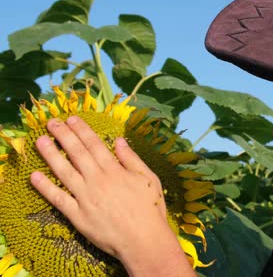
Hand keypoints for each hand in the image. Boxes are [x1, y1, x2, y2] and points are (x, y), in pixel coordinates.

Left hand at [31, 116, 194, 275]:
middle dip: (63, 135)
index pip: (94, 144)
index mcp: (115, 170)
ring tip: (40, 141)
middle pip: (76, 153)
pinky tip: (35, 177)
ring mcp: (86, 198)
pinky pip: (59, 199)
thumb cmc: (150, 209)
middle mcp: (98, 180)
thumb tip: (119, 140)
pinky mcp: (78, 216)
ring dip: (50, 155)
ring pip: (63, 171)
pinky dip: (45, 188)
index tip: (71, 119)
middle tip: (51, 123)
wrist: (144, 240)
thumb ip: (132, 159)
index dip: (81, 130)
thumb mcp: (149, 178)